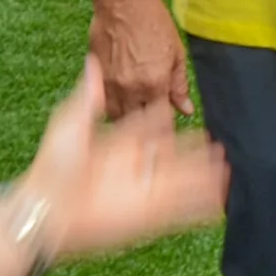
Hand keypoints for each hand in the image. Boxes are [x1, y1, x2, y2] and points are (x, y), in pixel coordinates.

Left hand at [21, 57, 225, 257]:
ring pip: (182, 180)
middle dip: (193, 147)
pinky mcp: (150, 213)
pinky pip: (182, 209)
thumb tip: (92, 62)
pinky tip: (220, 199)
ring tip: (226, 167)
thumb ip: (87, 96)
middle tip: (215, 142)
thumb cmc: (54, 166)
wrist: (48, 208)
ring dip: (204, 175)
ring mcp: (144, 189)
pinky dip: (203, 205)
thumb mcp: (69, 123)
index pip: (147, 127)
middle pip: (170, 154)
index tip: (179, 109)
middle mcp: (134, 166)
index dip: (163, 118)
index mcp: (118, 143)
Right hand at [89, 0, 193, 118]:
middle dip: (144, 128)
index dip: (165, 128)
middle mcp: (130, 89)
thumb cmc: (154, 22)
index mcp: (154, 85)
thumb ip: (179, 85)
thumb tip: (186, 110)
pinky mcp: (94, 75)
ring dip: (126, 117)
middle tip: (150, 124)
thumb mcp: (176, 53)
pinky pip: (101, 101)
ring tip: (133, 112)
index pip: (161, 120)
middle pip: (135, 123)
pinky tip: (119, 99)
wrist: (123, 2)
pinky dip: (110, 105)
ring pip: (115, 116)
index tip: (167, 131)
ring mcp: (109, 84)